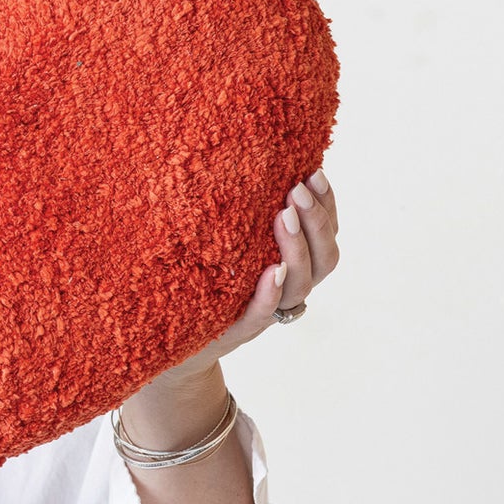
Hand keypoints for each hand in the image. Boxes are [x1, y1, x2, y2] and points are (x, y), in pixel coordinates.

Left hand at [154, 166, 340, 386]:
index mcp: (295, 267)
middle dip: (315, 222)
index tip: (314, 172)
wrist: (176, 339)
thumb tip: (254, 165)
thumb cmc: (208, 283)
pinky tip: (271, 270)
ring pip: (298, 285)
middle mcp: (289, 290)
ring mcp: (268, 312)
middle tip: (296, 189)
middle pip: (323, 260)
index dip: (327, 206)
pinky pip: (262, 313)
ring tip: (283, 216)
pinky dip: (269, 292)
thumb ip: (250, 218)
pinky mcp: (240, 330)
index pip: (327, 236)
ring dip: (296, 248)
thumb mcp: (232, 244)